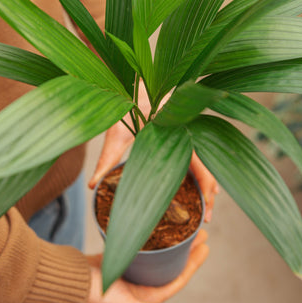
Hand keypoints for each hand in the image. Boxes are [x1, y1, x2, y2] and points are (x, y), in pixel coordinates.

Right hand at [82, 230, 208, 302]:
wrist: (71, 279)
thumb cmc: (99, 296)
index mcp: (149, 296)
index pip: (178, 278)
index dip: (194, 263)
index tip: (205, 245)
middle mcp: (143, 283)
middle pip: (171, 263)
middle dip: (187, 248)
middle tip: (199, 229)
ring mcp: (133, 270)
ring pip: (158, 253)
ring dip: (171, 241)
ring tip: (182, 225)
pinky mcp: (123, 258)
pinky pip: (143, 247)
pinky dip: (152, 238)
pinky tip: (157, 226)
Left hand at [88, 85, 218, 221]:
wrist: (134, 82)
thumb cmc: (126, 103)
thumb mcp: (116, 132)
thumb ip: (107, 158)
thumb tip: (92, 186)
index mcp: (180, 137)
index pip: (202, 170)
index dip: (207, 192)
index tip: (207, 213)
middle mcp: (187, 137)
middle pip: (207, 170)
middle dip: (209, 196)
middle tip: (206, 220)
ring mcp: (184, 135)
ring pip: (203, 163)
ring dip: (205, 185)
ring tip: (204, 207)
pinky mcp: (178, 134)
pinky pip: (193, 155)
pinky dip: (196, 172)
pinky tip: (193, 184)